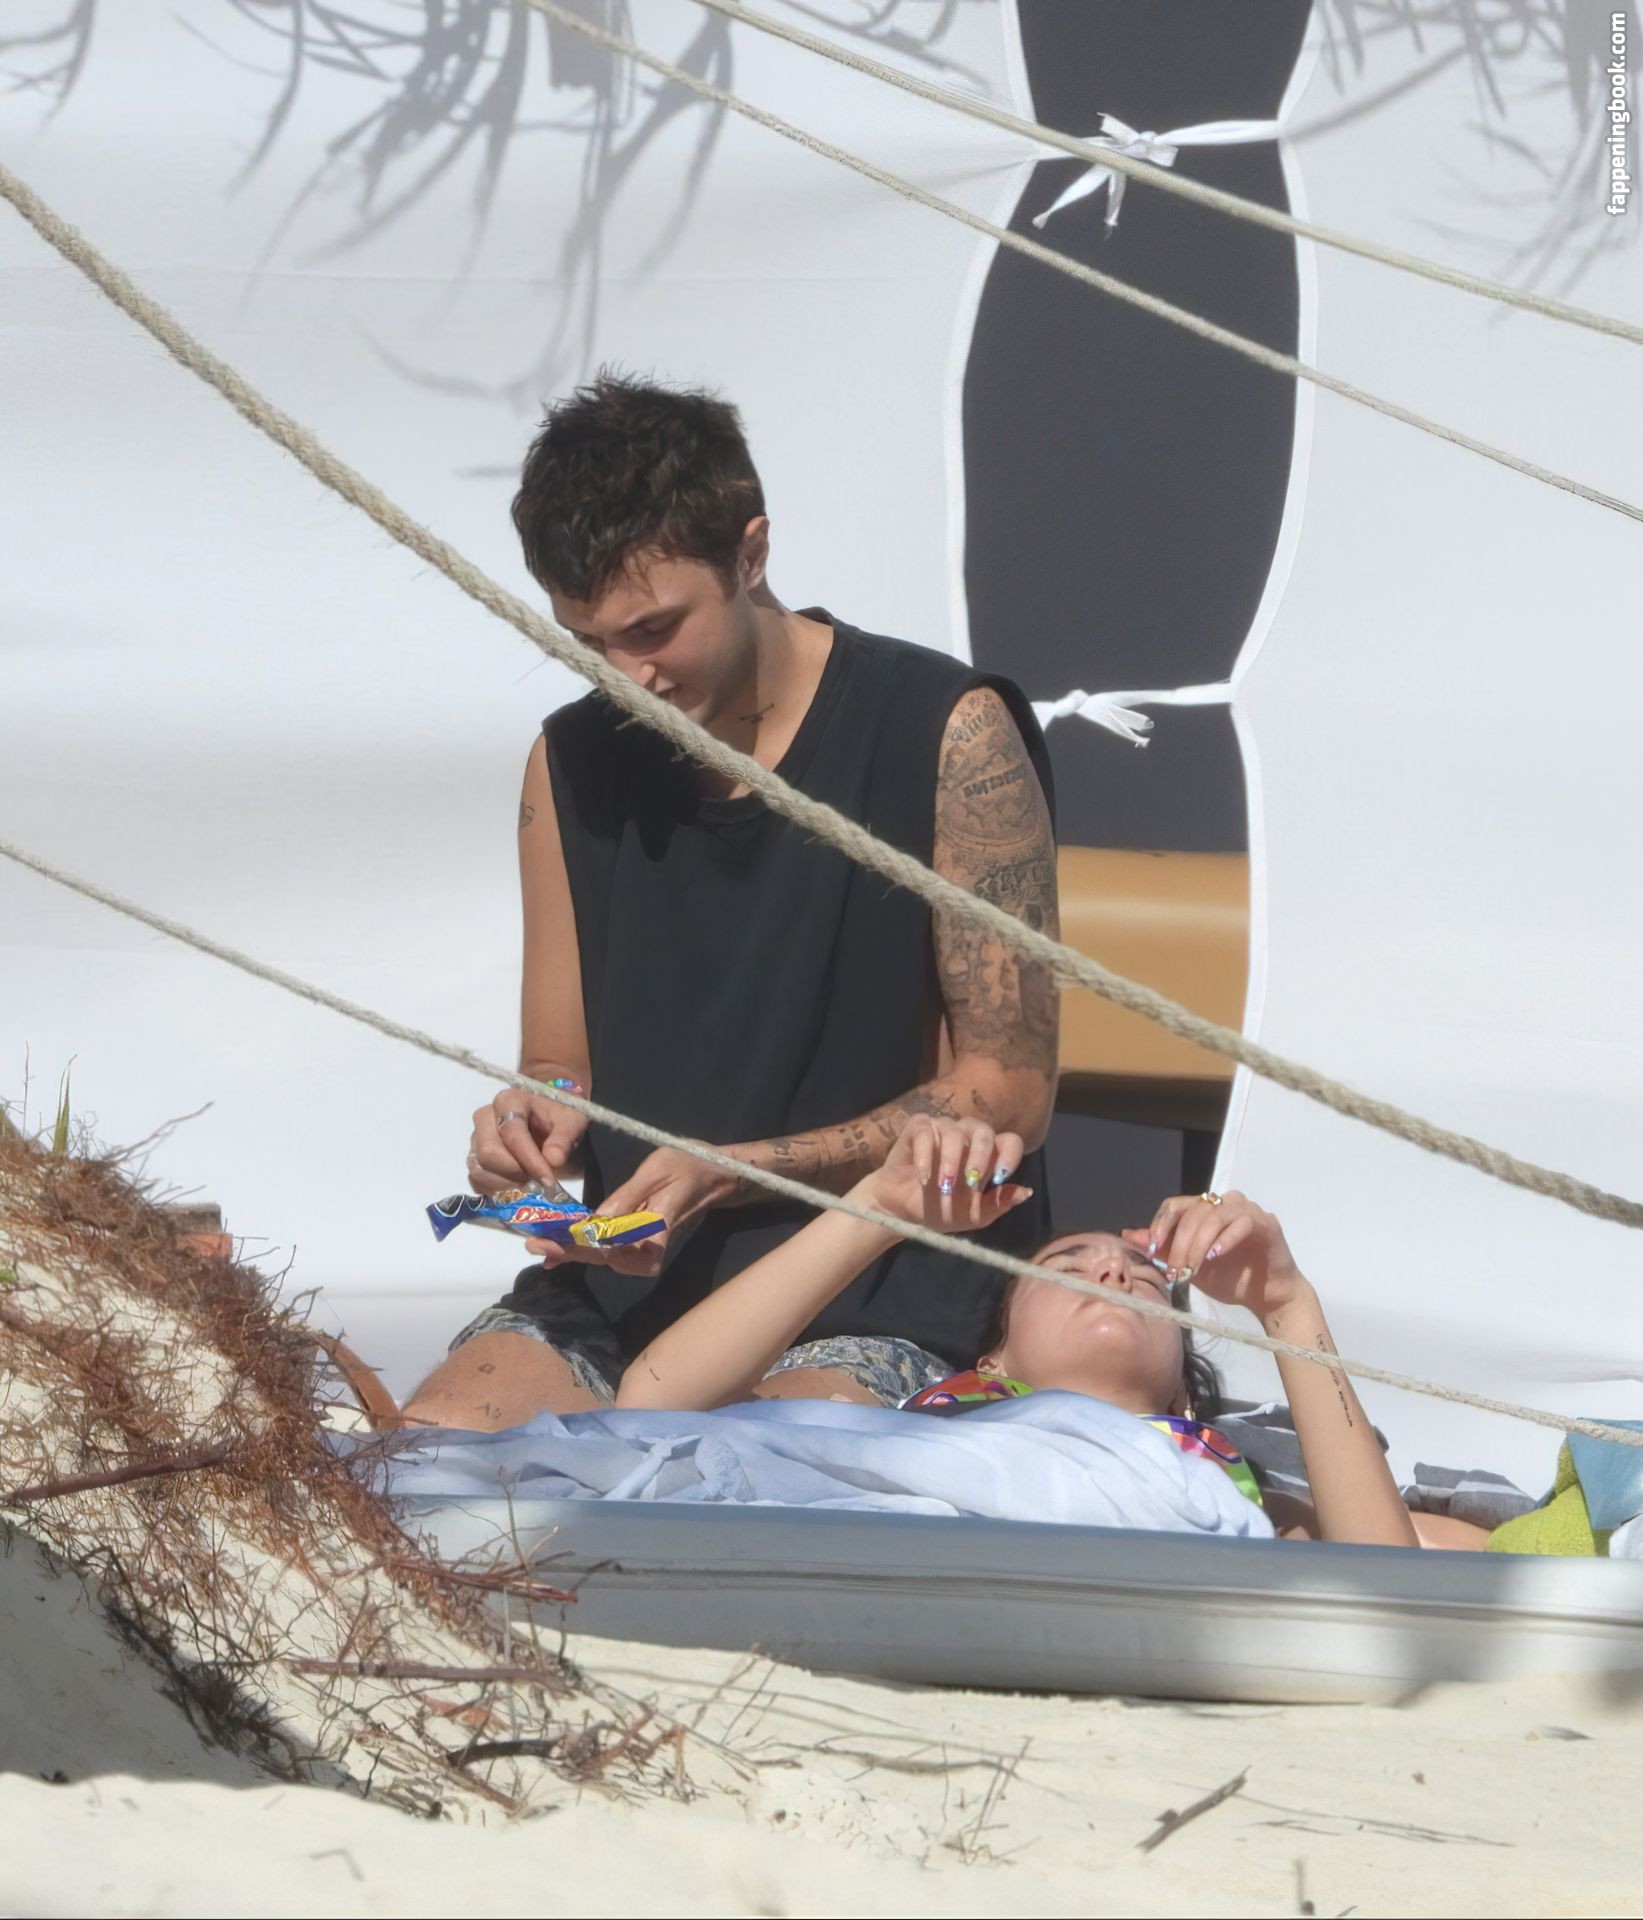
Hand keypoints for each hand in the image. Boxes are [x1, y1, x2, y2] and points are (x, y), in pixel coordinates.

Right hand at [469, 1083, 587, 1194]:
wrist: (549, 1121)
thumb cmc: (557, 1118)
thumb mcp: (570, 1121)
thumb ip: (563, 1138)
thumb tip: (553, 1159)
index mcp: (508, 1101)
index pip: (511, 1134)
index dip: (530, 1160)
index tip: (548, 1179)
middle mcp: (485, 1118)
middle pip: (489, 1153)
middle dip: (517, 1171)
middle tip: (539, 1176)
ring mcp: (476, 1139)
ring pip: (479, 1170)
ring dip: (507, 1182)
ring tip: (530, 1179)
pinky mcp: (474, 1158)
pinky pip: (476, 1181)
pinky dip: (496, 1189)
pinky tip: (517, 1185)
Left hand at [525, 1142, 741, 1276]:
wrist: (713, 1177)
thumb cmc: (686, 1166)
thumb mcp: (656, 1171)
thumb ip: (627, 1197)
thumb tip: (597, 1221)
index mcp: (654, 1228)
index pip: (610, 1244)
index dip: (577, 1245)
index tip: (551, 1242)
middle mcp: (650, 1247)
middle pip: (603, 1256)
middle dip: (566, 1251)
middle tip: (534, 1244)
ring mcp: (647, 1250)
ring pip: (604, 1258)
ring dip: (573, 1253)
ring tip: (542, 1246)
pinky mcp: (642, 1246)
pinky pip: (611, 1253)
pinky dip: (586, 1252)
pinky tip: (562, 1252)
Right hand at [855, 1115, 1031, 1234]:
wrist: (900, 1212)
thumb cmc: (940, 1210)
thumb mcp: (972, 1216)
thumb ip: (998, 1204)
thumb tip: (1027, 1192)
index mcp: (987, 1156)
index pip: (1010, 1142)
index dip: (1010, 1155)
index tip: (1001, 1176)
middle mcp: (968, 1138)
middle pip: (984, 1131)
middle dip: (980, 1156)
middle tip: (971, 1182)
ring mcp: (943, 1130)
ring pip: (954, 1131)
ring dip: (950, 1161)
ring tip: (943, 1186)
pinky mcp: (918, 1128)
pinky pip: (924, 1130)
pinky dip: (925, 1155)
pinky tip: (923, 1178)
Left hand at [1126, 1191, 1307, 1324]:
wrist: (1265, 1297)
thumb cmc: (1229, 1278)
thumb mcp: (1189, 1266)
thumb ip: (1163, 1249)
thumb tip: (1129, 1235)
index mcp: (1204, 1210)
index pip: (1175, 1206)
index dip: (1160, 1225)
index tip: (1153, 1251)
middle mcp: (1224, 1204)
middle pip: (1192, 1212)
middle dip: (1179, 1243)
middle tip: (1175, 1270)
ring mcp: (1246, 1211)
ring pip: (1214, 1215)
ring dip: (1198, 1244)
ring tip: (1193, 1268)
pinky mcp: (1266, 1223)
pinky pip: (1243, 1222)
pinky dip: (1225, 1239)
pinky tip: (1216, 1256)